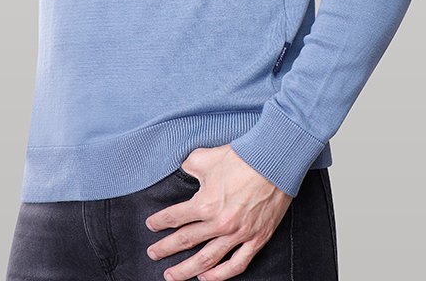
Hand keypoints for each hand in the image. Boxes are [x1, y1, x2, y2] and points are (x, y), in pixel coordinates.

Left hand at [145, 143, 291, 280]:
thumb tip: (182, 169)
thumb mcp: (207, 157)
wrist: (275, 161)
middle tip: (153, 254)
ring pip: (207, 260)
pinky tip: (206, 277)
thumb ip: (190, 165)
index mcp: (205, 203)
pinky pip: (236, 264)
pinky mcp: (256, 239)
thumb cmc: (242, 157)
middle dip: (166, 249)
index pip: (175, 217)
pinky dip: (220, 274)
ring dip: (187, 270)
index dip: (160, 221)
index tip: (151, 224)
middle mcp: (219, 223)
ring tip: (172, 276)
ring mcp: (238, 234)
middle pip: (186, 241)